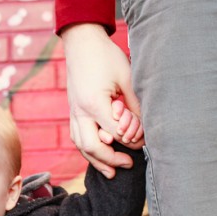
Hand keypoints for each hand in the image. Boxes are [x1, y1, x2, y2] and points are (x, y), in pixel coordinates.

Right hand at [62, 23, 141, 176]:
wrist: (82, 43)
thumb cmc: (107, 57)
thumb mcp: (128, 78)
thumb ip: (135, 105)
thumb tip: (144, 128)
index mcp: (94, 103)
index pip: (115, 134)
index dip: (131, 141)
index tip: (144, 144)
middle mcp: (80, 111)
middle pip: (93, 147)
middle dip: (111, 160)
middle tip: (128, 165)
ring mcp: (73, 112)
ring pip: (81, 146)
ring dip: (96, 161)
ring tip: (111, 172)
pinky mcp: (72, 111)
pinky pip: (77, 137)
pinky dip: (87, 150)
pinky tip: (98, 156)